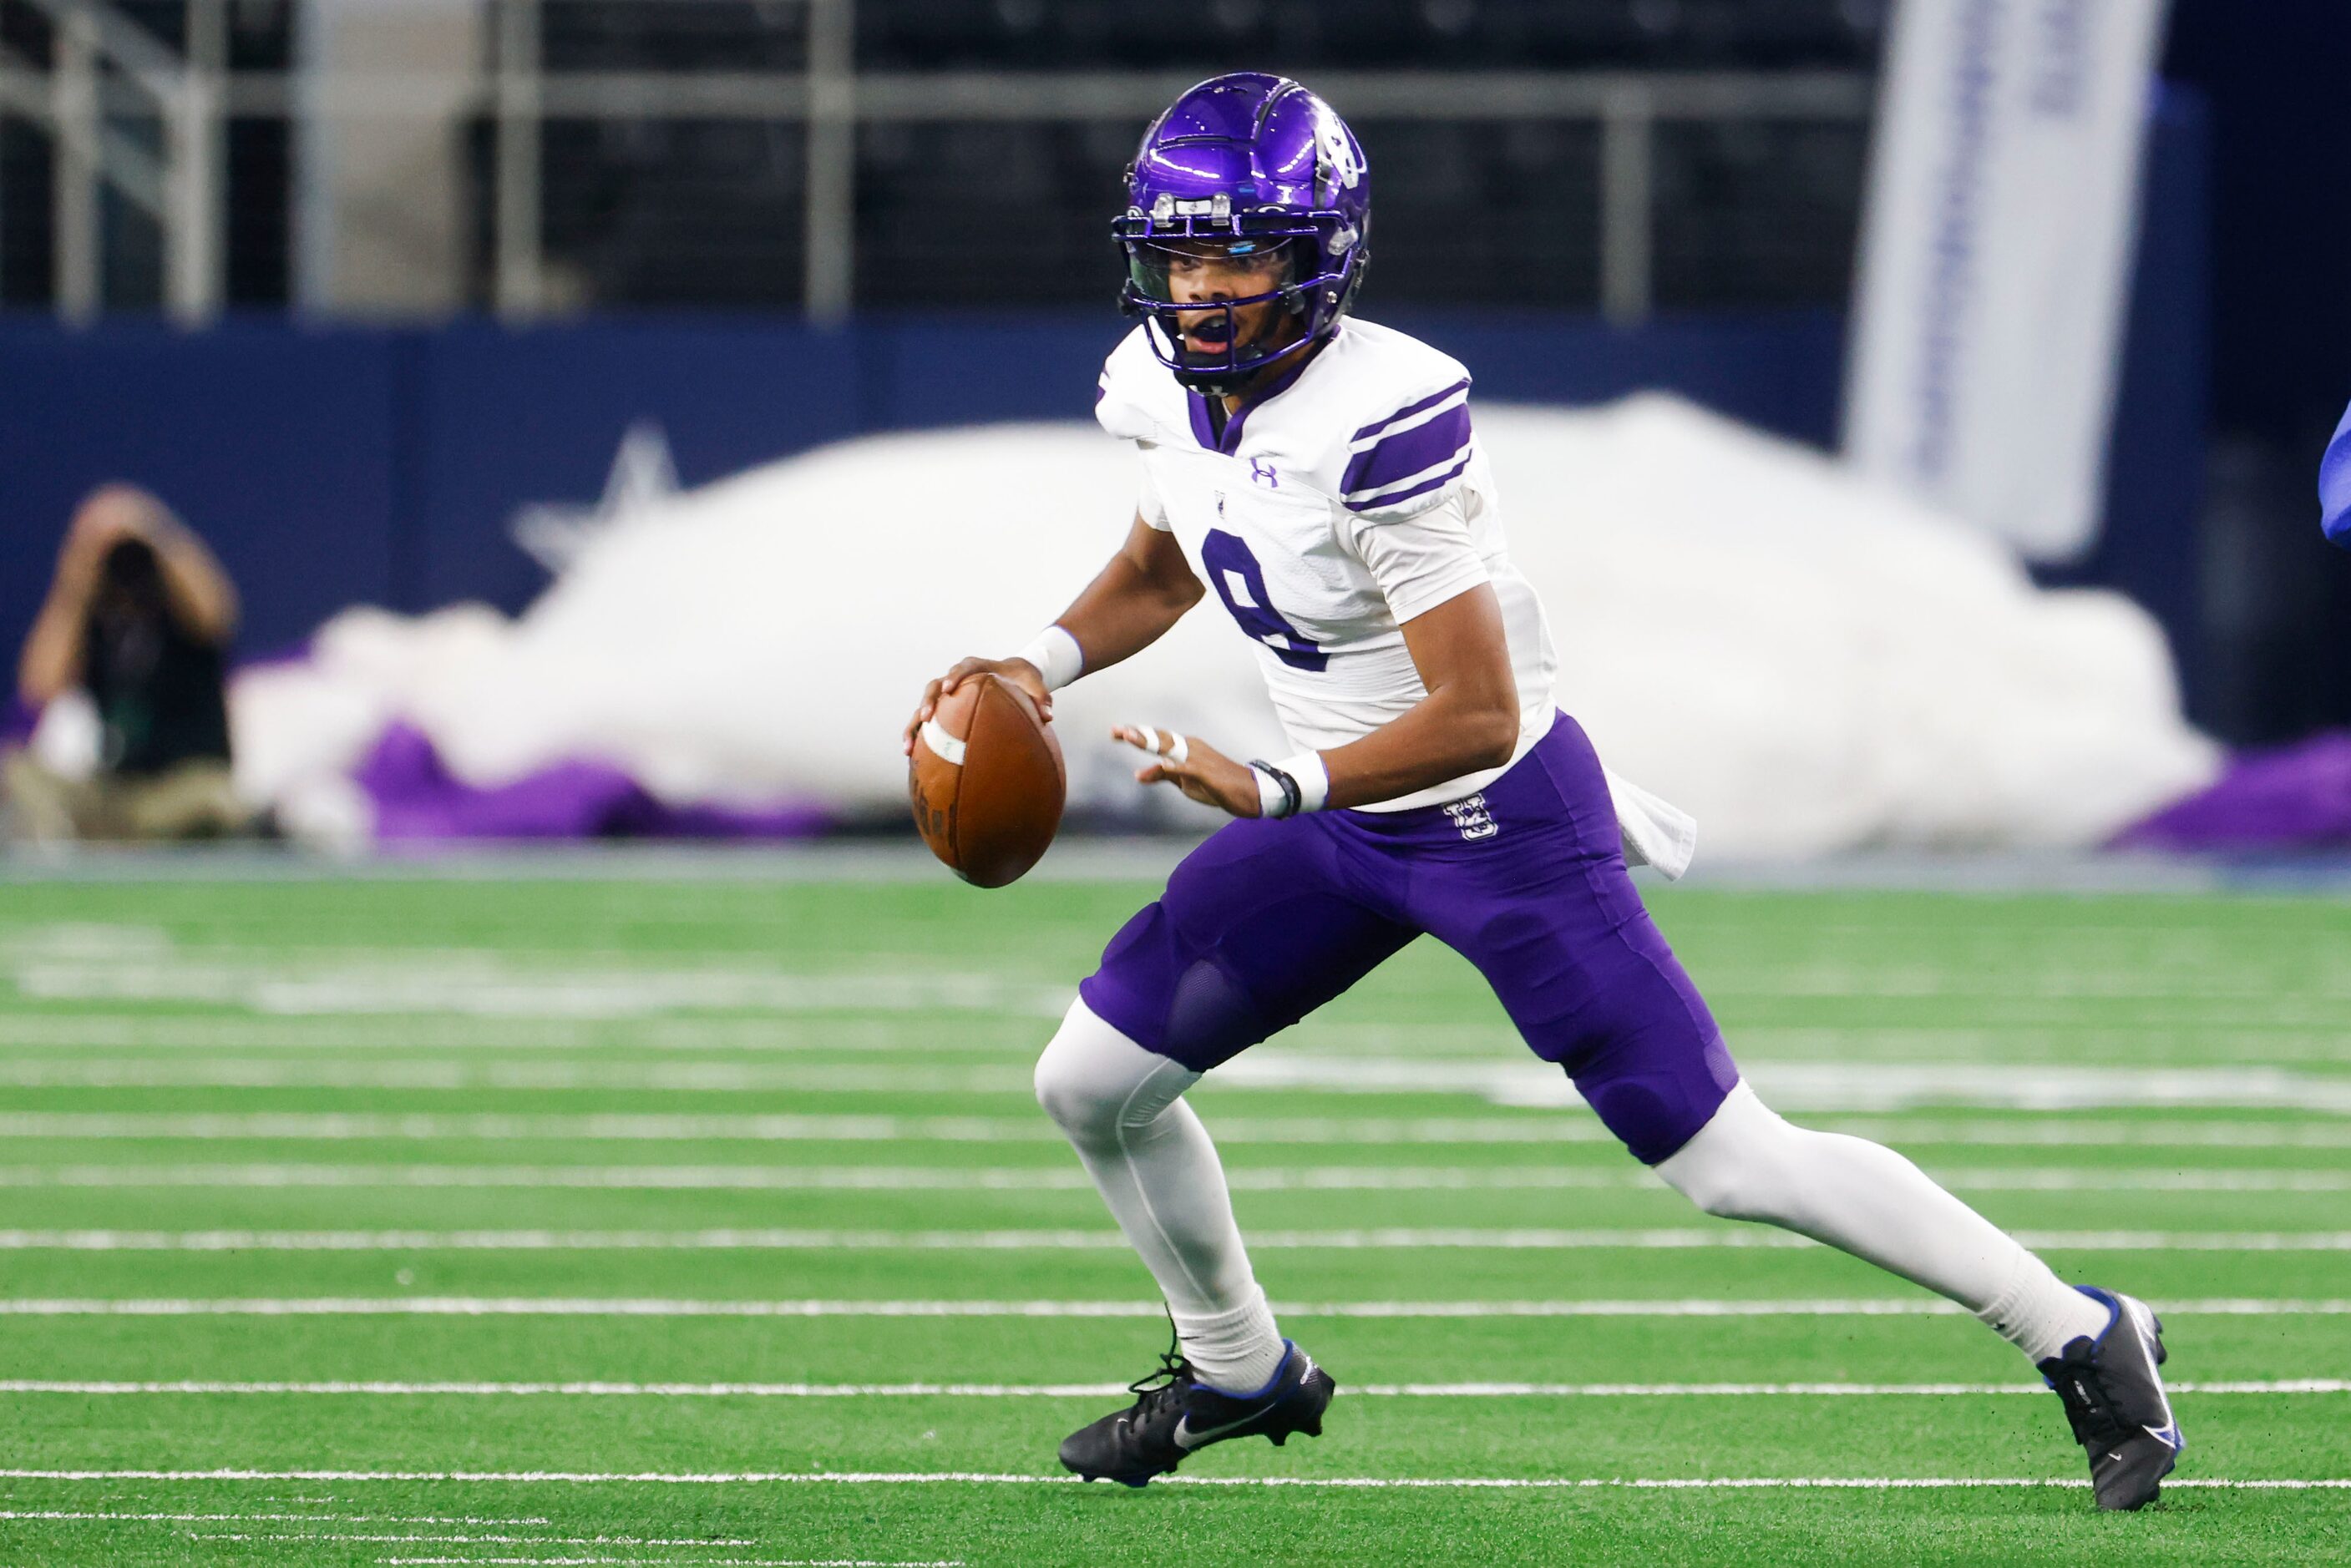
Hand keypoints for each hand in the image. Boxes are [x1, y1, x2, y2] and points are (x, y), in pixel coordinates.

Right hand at [902, 657, 1052, 755]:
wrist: (1015, 675)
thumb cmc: (1024, 680)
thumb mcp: (1036, 687)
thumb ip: (1042, 699)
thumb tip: (1048, 716)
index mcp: (976, 667)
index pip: (962, 668)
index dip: (953, 677)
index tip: (948, 688)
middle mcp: (955, 678)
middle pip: (934, 686)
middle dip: (927, 702)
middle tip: (924, 718)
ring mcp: (946, 694)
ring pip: (924, 706)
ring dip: (914, 726)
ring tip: (908, 748)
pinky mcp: (943, 708)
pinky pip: (926, 722)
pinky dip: (918, 736)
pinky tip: (911, 757)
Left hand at [1112, 723, 1260, 817]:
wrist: (1249, 792)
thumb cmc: (1216, 784)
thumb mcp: (1183, 782)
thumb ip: (1162, 775)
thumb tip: (1138, 774)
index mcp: (1184, 749)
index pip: (1157, 739)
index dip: (1137, 735)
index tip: (1115, 732)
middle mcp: (1190, 748)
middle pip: (1161, 739)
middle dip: (1139, 735)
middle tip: (1117, 731)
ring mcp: (1200, 760)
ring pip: (1172, 748)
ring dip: (1152, 742)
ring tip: (1132, 738)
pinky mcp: (1208, 774)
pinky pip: (1189, 768)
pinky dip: (1175, 766)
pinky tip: (1162, 765)